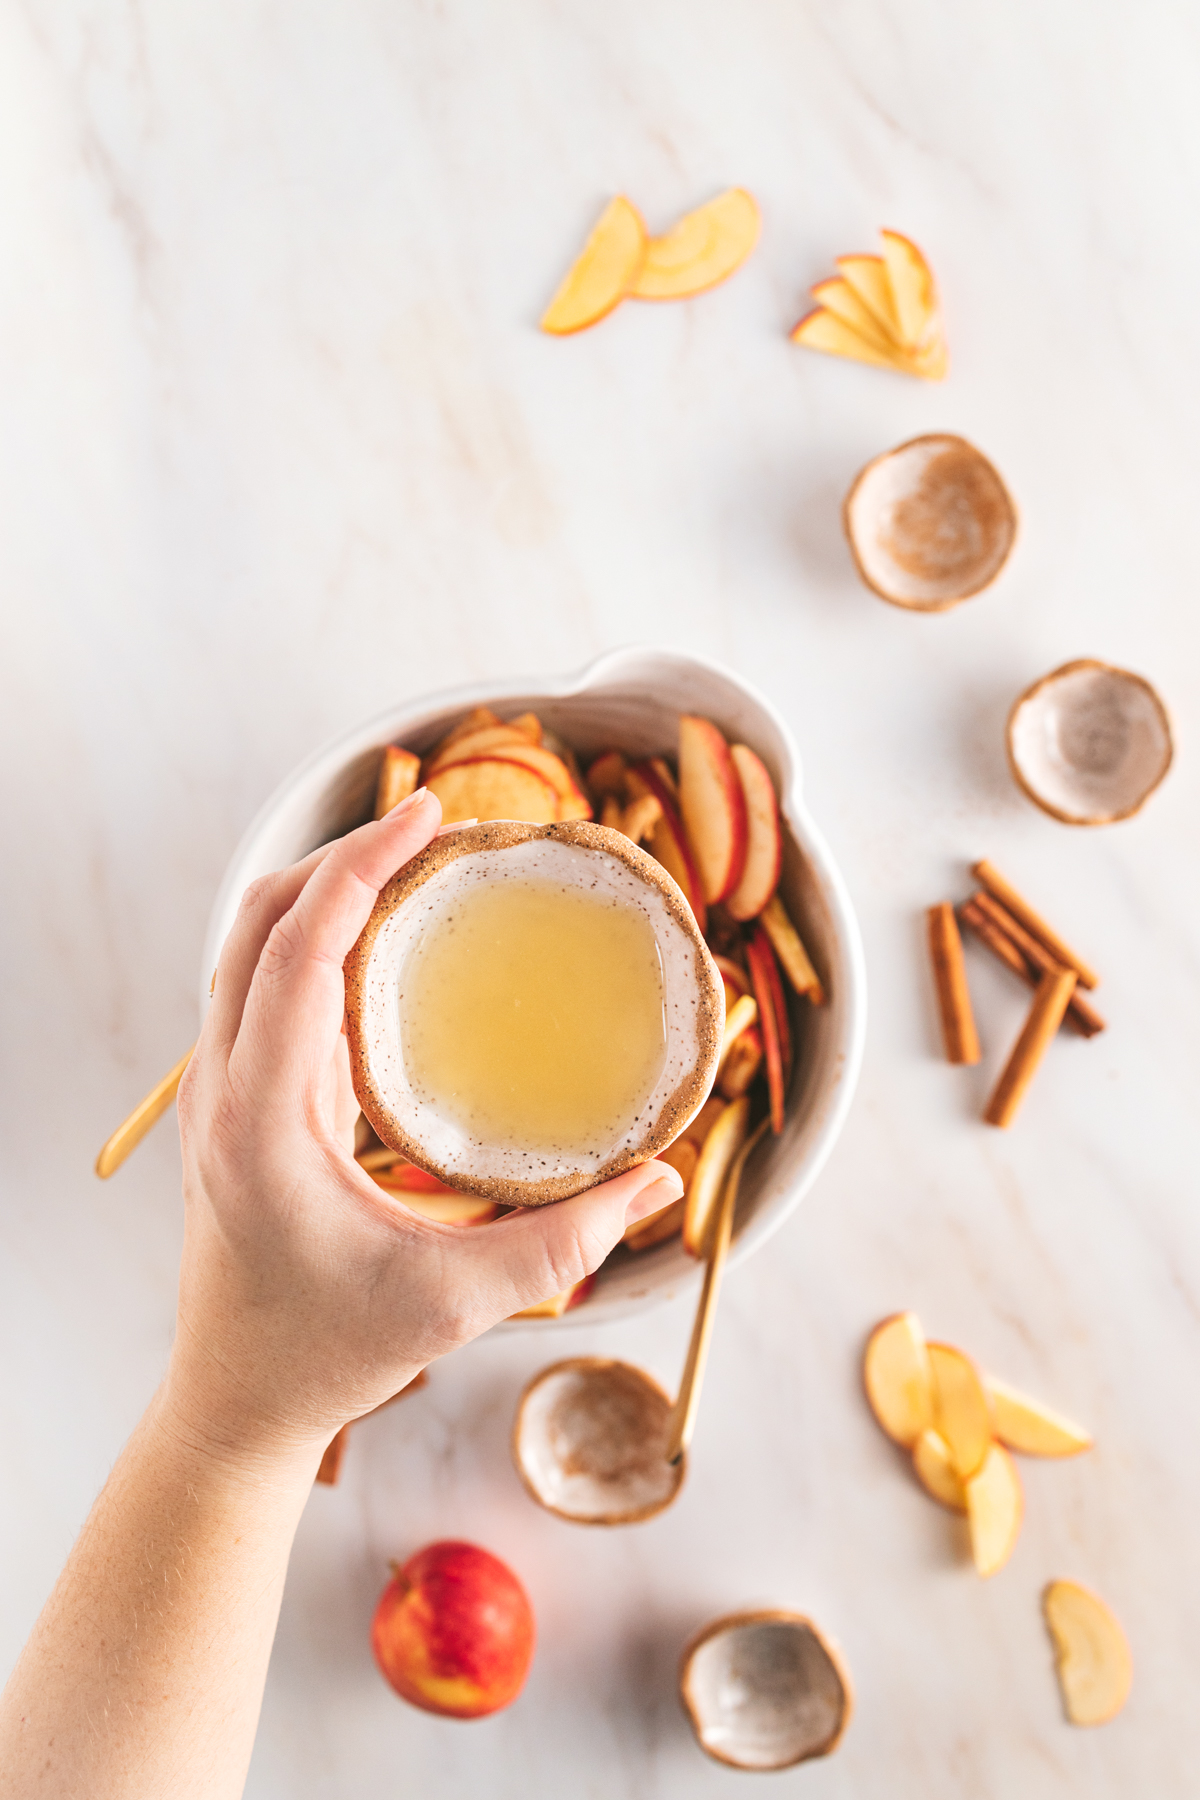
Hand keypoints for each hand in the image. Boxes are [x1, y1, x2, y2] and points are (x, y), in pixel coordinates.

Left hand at [167, 789, 683, 1464]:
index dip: (362, 866)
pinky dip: (316, 937)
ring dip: (323, 889)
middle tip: (436, 828)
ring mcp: (218, 1090)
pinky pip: (264, 985)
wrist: (237, 1400)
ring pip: (250, 944)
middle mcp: (224, 1086)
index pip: (298, 947)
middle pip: (257, 918)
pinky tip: (384, 941)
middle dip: (342, 854)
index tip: (432, 814)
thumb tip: (662, 1182)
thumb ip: (565, 1243)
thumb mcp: (455, 1303)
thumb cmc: (329, 1353)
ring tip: (414, 864)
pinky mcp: (238, 1101)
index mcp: (261, 1117)